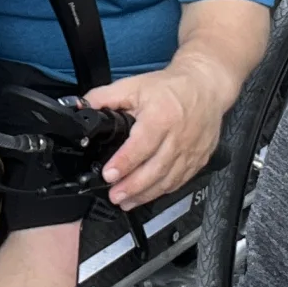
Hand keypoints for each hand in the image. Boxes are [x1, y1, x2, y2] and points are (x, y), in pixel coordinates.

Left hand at [85, 51, 238, 209]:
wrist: (207, 85)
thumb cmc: (171, 87)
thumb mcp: (134, 85)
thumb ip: (105, 97)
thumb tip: (81, 106)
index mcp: (161, 117)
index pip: (142, 145)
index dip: (124, 162)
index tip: (109, 175)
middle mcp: (178, 138)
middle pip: (155, 169)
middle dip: (133, 187)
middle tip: (115, 196)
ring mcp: (191, 151)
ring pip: (168, 180)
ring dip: (146, 194)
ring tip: (126, 201)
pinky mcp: (200, 159)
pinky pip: (180, 181)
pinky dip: (163, 191)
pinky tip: (148, 195)